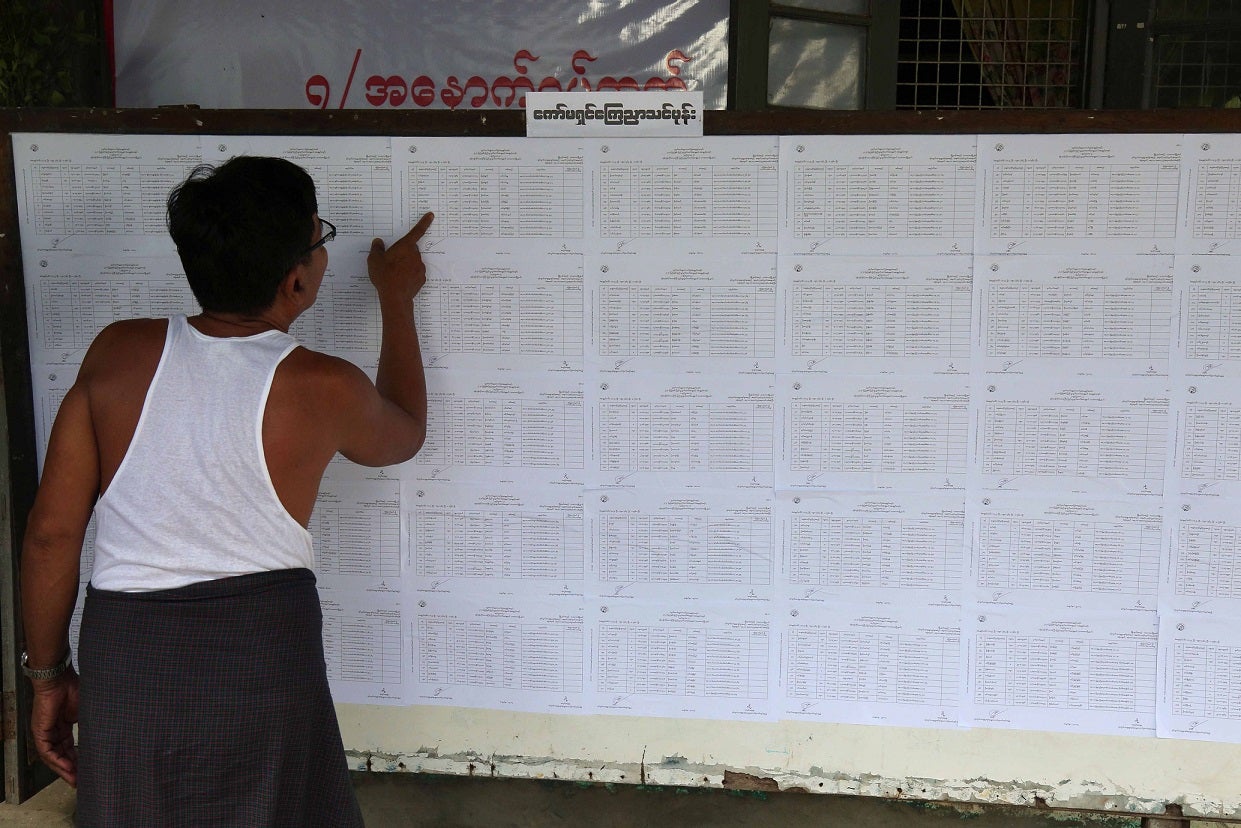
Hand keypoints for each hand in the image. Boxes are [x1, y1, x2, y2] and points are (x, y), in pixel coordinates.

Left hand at [30, 667, 79, 786]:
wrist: (60, 679)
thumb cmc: (74, 689)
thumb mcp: (86, 711)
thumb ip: (90, 725)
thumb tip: (105, 735)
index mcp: (64, 726)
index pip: (69, 748)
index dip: (77, 760)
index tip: (87, 769)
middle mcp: (53, 732)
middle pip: (60, 755)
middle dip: (71, 769)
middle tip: (81, 780)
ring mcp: (45, 732)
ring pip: (52, 757)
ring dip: (63, 769)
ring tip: (74, 779)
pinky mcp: (40, 732)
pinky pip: (47, 752)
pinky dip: (56, 761)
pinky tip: (67, 768)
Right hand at [368, 212, 433, 302]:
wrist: (395, 297)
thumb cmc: (384, 276)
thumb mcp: (374, 260)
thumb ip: (376, 248)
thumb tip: (378, 242)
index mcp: (405, 247)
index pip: (416, 231)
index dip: (424, 222)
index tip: (431, 215)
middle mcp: (415, 255)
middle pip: (411, 249)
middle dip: (403, 252)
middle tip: (391, 260)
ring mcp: (420, 267)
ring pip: (413, 261)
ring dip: (405, 264)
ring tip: (393, 273)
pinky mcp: (421, 279)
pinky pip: (415, 273)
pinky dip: (409, 274)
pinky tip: (399, 280)